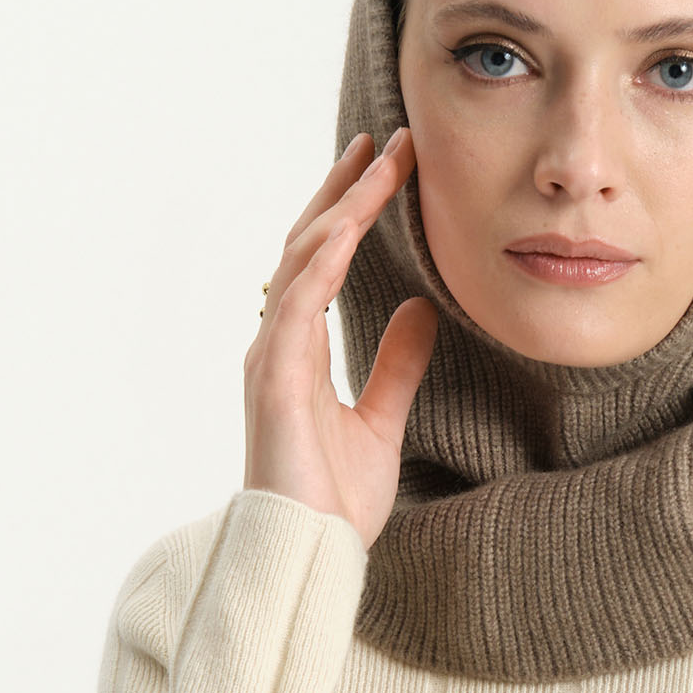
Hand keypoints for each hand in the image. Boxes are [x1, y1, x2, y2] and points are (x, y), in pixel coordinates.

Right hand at [244, 127, 438, 553]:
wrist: (311, 554)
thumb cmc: (334, 501)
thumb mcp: (382, 420)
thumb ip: (396, 365)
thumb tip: (420, 311)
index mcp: (300, 351)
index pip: (325, 261)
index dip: (353, 209)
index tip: (388, 166)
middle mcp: (279, 344)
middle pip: (308, 244)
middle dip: (346, 188)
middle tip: (384, 139)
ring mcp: (272, 359)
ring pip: (301, 261)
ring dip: (340, 208)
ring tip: (377, 161)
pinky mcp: (276, 380)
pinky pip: (296, 306)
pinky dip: (319, 263)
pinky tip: (347, 226)